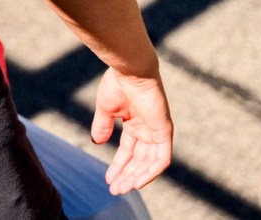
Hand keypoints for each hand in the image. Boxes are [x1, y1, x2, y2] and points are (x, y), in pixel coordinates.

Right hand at [91, 67, 173, 194]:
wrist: (129, 71)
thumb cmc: (117, 84)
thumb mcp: (106, 109)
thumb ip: (102, 126)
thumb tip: (97, 143)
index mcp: (135, 124)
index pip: (128, 151)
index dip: (118, 166)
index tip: (108, 179)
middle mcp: (147, 130)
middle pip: (139, 160)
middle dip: (127, 175)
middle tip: (114, 189)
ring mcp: (157, 131)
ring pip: (150, 163)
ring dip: (137, 177)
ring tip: (122, 188)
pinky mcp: (164, 131)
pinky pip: (161, 158)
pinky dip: (151, 172)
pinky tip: (137, 181)